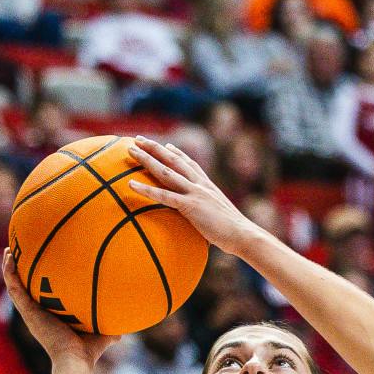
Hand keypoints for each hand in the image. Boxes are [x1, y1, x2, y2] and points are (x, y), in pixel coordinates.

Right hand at [2, 248, 113, 369]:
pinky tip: (9, 256)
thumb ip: (110, 331)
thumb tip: (124, 332)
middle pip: (24, 289)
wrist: (75, 360)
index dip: (37, 283)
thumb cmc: (87, 352)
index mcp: (49, 317)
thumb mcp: (100, 334)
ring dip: (10, 267)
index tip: (39, 267)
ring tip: (9, 249)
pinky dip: (10, 272)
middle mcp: (37, 314)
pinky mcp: (27, 311)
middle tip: (18, 253)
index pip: (40, 297)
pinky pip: (14, 287)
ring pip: (14, 285)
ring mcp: (30, 312)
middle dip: (20, 271)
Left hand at [125, 136, 258, 257]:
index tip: (167, 145)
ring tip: (130, 150)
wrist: (244, 234)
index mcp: (208, 186)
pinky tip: (130, 185)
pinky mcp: (190, 206)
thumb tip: (207, 224)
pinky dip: (146, 190)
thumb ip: (210, 214)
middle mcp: (200, 184)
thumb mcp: (220, 217)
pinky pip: (163, 196)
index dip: (177, 153)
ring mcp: (194, 193)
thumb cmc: (235, 233)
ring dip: (146, 159)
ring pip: (165, 171)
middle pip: (174, 160)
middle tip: (138, 139)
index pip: (190, 164)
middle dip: (155, 148)